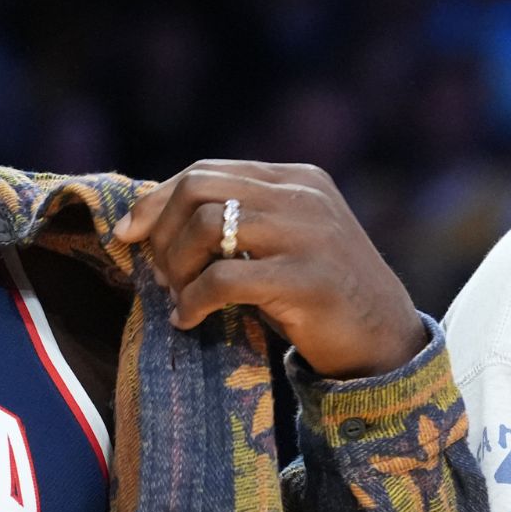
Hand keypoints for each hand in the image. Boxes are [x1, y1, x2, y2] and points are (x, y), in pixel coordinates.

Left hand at [112, 160, 425, 379]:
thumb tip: (146, 221)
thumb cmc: (315, 294)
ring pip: (207, 226)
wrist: (383, 340)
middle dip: (162, 233)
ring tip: (179, 298)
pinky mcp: (307, 279)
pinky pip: (223, 279)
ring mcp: (309, 234)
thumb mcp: (279, 241)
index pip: (205, 171)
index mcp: (295, 178)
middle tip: (159, 275)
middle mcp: (304, 195)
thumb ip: (234, 219)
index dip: (156, 200)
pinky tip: (188, 320)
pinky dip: (192, 301)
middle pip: (199, 189)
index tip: (128, 233)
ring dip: (177, 268)